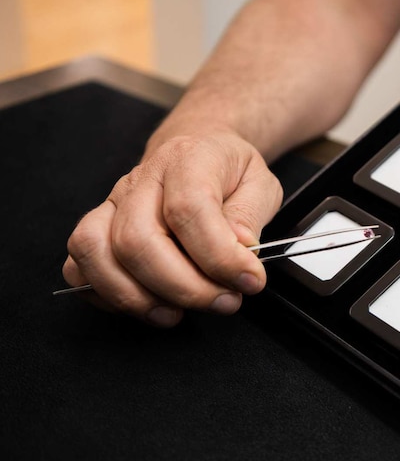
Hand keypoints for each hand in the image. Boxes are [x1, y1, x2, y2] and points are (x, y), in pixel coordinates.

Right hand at [62, 132, 283, 326]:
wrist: (199, 148)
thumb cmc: (229, 172)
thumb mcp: (259, 183)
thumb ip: (249, 216)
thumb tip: (240, 248)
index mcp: (187, 159)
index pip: (189, 209)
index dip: (219, 256)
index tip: (249, 281)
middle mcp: (141, 180)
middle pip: (138, 240)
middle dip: (183, 287)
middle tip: (223, 302)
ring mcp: (112, 203)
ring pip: (99, 254)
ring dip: (140, 297)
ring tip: (179, 312)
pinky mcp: (97, 227)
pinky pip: (79, 265)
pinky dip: (106, 294)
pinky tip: (146, 303)